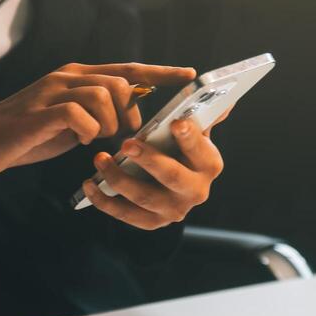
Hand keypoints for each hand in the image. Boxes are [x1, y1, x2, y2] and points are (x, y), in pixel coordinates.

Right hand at [0, 62, 196, 188]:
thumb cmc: (24, 134)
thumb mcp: (68, 122)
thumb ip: (95, 114)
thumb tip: (128, 119)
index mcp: (76, 77)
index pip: (127, 70)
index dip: (160, 73)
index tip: (189, 76)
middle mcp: (67, 77)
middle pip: (121, 81)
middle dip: (131, 112)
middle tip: (120, 135)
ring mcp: (53, 91)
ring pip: (104, 94)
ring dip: (109, 124)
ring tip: (96, 141)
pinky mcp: (41, 111)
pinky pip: (81, 115)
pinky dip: (87, 132)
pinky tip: (78, 142)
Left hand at [82, 113, 227, 229]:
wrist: (174, 186)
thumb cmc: (180, 148)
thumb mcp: (195, 130)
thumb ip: (206, 111)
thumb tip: (226, 93)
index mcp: (209, 164)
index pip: (201, 150)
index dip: (190, 138)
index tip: (176, 122)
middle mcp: (196, 191)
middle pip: (173, 177)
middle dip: (150, 160)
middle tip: (127, 143)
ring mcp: (173, 210)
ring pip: (145, 197)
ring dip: (119, 178)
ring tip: (100, 159)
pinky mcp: (152, 222)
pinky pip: (126, 215)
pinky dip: (105, 201)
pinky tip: (90, 184)